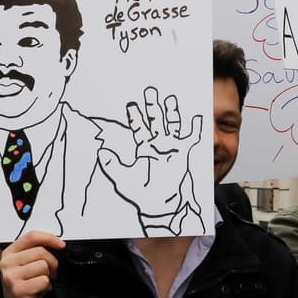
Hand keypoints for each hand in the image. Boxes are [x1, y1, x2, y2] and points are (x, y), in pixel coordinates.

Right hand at [0, 230, 63, 297]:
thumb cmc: (23, 287)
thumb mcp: (24, 265)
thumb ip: (34, 251)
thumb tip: (55, 242)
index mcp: (9, 254)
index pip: (31, 236)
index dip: (49, 238)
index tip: (60, 244)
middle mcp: (7, 264)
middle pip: (40, 251)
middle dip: (51, 262)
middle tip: (50, 272)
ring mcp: (11, 277)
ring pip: (43, 265)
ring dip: (47, 275)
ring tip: (40, 282)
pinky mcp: (18, 289)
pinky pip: (43, 280)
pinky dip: (46, 286)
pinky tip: (39, 290)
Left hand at [99, 86, 203, 220]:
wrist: (159, 206)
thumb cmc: (141, 194)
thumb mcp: (121, 179)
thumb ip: (111, 166)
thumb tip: (100, 152)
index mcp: (144, 148)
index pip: (139, 128)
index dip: (135, 117)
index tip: (131, 105)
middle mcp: (158, 145)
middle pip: (156, 121)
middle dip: (152, 106)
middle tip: (150, 91)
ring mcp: (172, 148)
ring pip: (172, 125)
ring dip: (172, 112)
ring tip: (170, 99)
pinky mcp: (184, 154)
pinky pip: (192, 138)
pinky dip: (195, 128)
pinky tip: (197, 117)